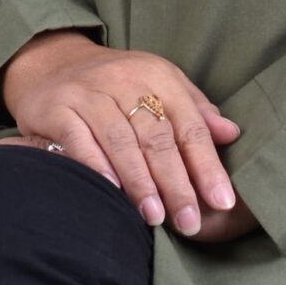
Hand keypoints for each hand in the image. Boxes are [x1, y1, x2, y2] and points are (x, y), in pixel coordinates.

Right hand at [0, 31, 245, 237]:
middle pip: (157, 137)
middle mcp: (125, 80)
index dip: (207, 165)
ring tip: (154, 217)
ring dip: (140, 181)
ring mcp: (89, 93)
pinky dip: (96, 165)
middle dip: (176, 183)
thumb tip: (231, 134)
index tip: (222, 202)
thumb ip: (195, 111)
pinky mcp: (57, 107)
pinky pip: (79, 138)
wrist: (53, 62)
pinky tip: (111, 191)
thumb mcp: (160, 85)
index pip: (189, 126)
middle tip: (189, 222)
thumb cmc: (118, 85)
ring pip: (120, 140)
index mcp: (158, 76)